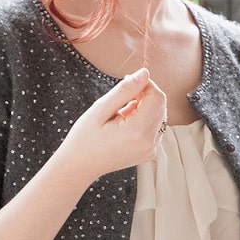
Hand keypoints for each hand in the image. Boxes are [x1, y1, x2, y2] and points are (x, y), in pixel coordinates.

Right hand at [57, 67, 167, 182]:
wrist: (79, 166)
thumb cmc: (85, 138)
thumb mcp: (100, 109)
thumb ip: (125, 89)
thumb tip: (145, 73)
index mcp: (137, 131)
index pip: (157, 97)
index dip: (145, 85)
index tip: (128, 84)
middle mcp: (149, 142)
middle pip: (161, 105)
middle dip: (145, 96)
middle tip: (121, 100)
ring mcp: (151, 149)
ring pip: (160, 115)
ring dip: (145, 108)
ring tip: (121, 114)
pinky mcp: (150, 152)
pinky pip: (156, 127)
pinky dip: (145, 120)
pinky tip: (126, 125)